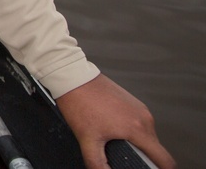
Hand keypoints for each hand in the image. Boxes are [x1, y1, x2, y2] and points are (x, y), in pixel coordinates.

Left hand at [56, 74, 174, 168]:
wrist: (73, 77)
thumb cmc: (80, 102)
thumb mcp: (87, 139)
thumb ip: (98, 163)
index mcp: (139, 128)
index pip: (165, 159)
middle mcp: (144, 117)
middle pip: (154, 148)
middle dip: (143, 157)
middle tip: (123, 157)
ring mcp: (139, 107)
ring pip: (146, 135)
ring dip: (135, 142)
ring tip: (114, 141)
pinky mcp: (132, 102)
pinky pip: (139, 123)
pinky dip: (131, 130)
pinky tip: (113, 129)